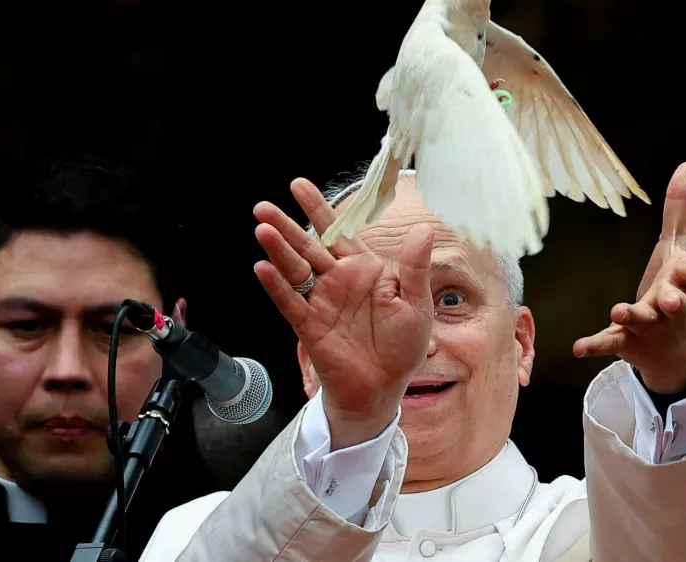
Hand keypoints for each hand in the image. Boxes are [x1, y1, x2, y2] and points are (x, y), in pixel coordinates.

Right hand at [253, 178, 434, 449]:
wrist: (385, 387)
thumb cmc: (403, 345)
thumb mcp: (416, 302)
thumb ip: (415, 266)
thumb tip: (422, 229)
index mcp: (364, 270)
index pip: (338, 232)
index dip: (318, 209)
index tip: (297, 185)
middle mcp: (338, 281)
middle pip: (308, 246)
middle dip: (286, 226)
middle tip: (263, 207)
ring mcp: (321, 302)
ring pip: (295, 270)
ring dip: (278, 250)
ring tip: (262, 229)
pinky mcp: (310, 326)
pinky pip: (290, 303)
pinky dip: (277, 287)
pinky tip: (263, 268)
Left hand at [573, 162, 685, 393]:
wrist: (676, 351)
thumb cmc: (677, 287)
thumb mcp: (678, 248)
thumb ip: (680, 208)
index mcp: (683, 281)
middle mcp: (669, 305)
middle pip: (674, 302)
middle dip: (674, 300)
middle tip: (672, 301)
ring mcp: (648, 326)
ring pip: (641, 321)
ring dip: (631, 316)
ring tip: (617, 311)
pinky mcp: (625, 341)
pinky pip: (610, 342)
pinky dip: (595, 344)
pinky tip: (578, 347)